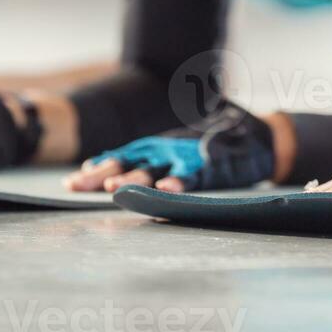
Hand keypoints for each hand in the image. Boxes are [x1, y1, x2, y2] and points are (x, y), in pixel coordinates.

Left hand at [64, 104, 274, 192]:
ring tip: (112, 190)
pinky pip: (193, 175)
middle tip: (76, 187)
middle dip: (102, 176)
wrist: (260, 139)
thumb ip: (147, 157)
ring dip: (133, 180)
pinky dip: (180, 182)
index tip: (71, 183)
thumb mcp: (181, 149)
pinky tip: (165, 192)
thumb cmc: (218, 147)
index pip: (120, 157)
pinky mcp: (211, 165)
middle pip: (129, 164)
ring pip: (154, 170)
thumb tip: (105, 163)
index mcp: (159, 147)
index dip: (96, 169)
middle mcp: (168, 150)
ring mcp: (188, 156)